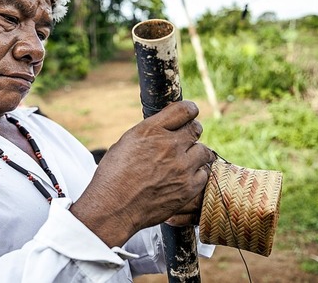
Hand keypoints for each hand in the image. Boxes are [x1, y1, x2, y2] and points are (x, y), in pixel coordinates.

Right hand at [70, 101, 215, 246]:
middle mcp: (169, 145)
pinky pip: (203, 174)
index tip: (189, 115)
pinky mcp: (188, 187)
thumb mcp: (126, 143)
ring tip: (186, 161)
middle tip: (185, 140)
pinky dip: (197, 174)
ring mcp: (181, 167)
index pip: (184, 109)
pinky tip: (186, 177)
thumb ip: (149, 133)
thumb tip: (163, 128)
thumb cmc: (113, 176)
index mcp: (151, 130)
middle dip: (191, 132)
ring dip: (196, 154)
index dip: (189, 110)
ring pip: (203, 151)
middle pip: (196, 129)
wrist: (114, 207)